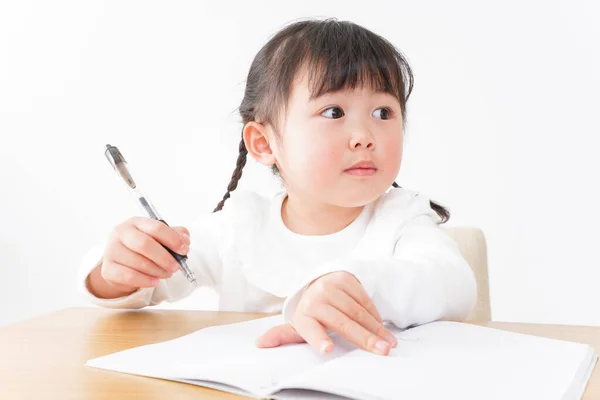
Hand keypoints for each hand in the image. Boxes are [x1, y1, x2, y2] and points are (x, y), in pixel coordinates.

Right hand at [98, 217, 190, 293]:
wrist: (120, 265)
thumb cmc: (142, 249)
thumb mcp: (158, 238)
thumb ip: (174, 235)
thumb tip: (185, 239)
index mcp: (136, 222)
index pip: (156, 227)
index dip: (173, 239)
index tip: (184, 250)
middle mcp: (121, 233)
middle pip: (144, 244)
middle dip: (164, 257)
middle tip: (176, 267)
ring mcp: (111, 250)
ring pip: (138, 262)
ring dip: (157, 271)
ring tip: (166, 274)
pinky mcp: (108, 269)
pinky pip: (129, 276)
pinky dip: (145, 280)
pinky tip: (154, 281)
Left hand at [256, 271, 396, 355]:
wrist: (320, 281)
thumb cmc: (312, 312)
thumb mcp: (299, 325)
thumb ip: (284, 336)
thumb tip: (260, 344)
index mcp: (303, 314)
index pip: (310, 329)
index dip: (318, 339)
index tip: (327, 349)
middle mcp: (316, 298)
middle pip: (343, 322)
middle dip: (363, 338)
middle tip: (381, 351)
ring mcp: (331, 286)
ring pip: (358, 311)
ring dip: (376, 329)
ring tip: (389, 344)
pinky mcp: (346, 278)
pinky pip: (365, 300)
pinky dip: (375, 316)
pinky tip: (384, 328)